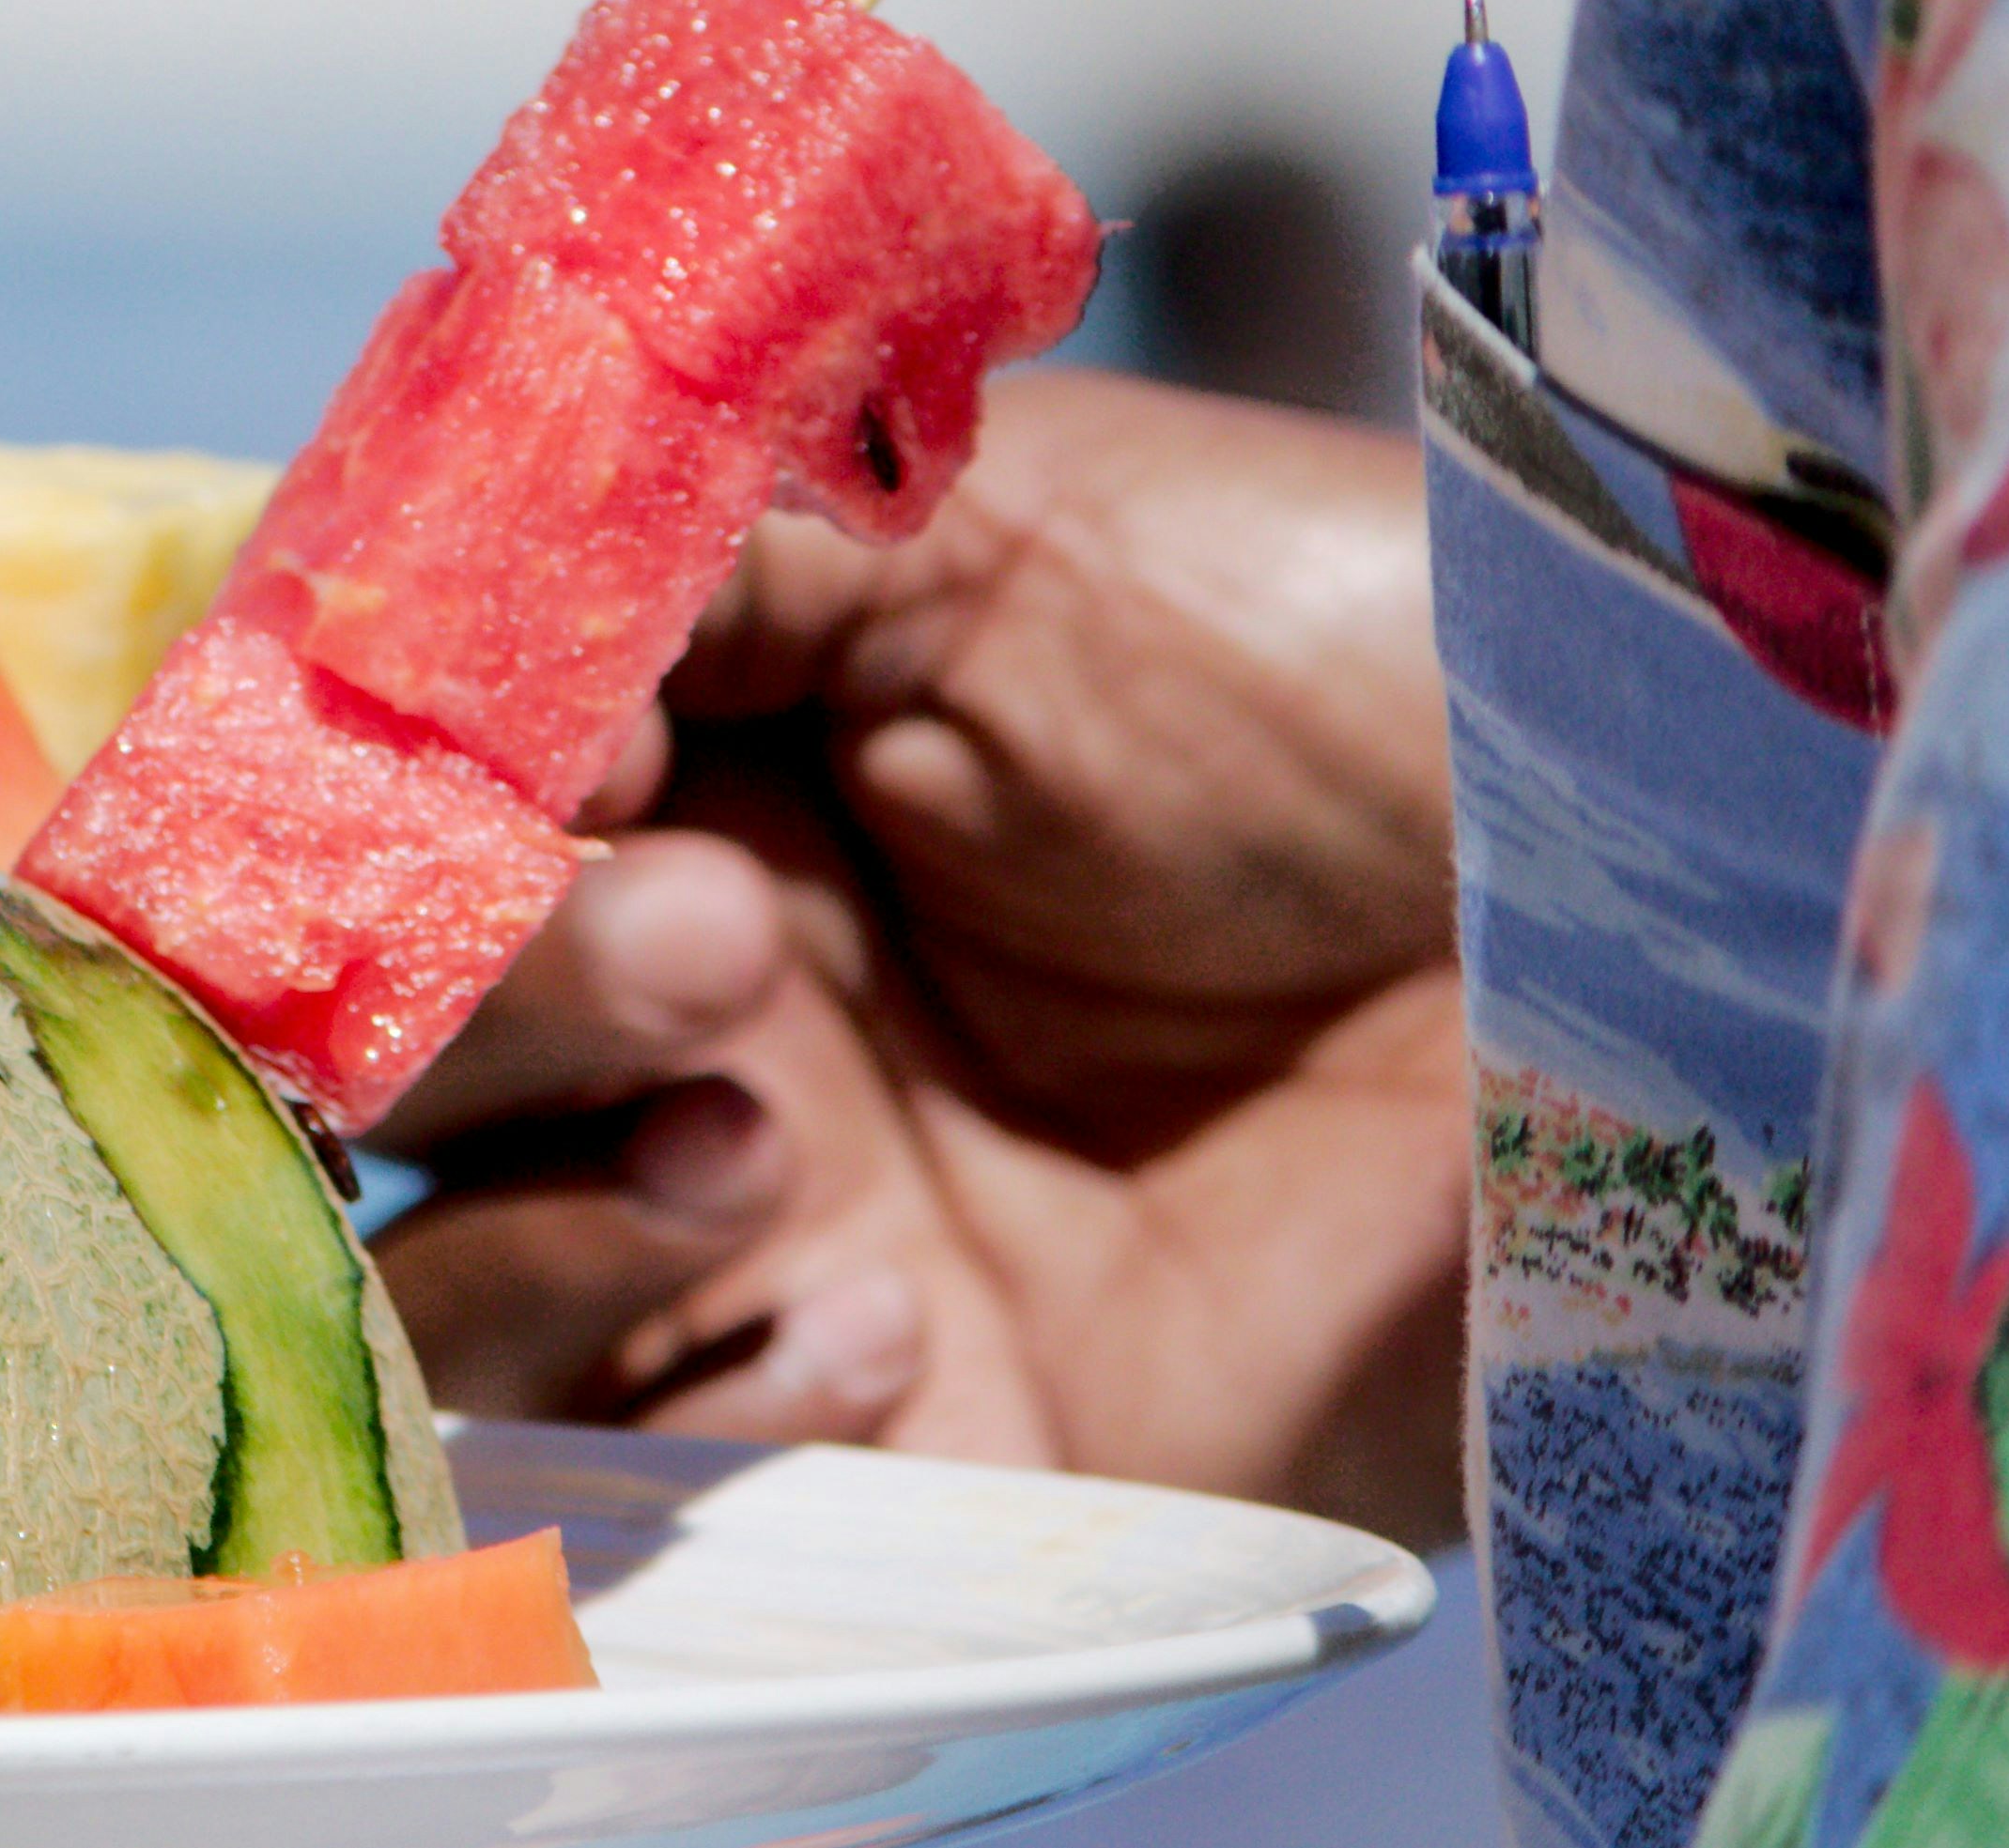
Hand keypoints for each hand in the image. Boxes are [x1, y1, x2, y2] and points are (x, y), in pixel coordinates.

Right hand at [369, 371, 1472, 1546]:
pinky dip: (694, 1401)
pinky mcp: (878, 1440)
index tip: (527, 744)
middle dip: (488, 987)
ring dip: (540, 1201)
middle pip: (371, 1040)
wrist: (1637, 919)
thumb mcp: (1012, 519)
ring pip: (431, 1273)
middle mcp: (678, 988)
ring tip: (761, 1125)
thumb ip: (712, 540)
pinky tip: (874, 1312)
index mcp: (679, 745)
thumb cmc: (1350, 673)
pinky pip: (630, 1489)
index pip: (383, 791)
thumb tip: (475, 616)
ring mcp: (759, 1222)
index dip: (395, 784)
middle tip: (723, 935)